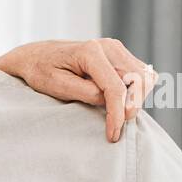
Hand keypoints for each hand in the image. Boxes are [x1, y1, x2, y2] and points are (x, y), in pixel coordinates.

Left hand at [0, 38, 157, 142]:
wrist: (37, 55)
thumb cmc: (41, 71)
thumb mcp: (57, 86)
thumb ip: (85, 93)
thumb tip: (109, 102)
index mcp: (90, 51)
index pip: (115, 88)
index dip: (117, 114)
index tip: (113, 134)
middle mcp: (108, 46)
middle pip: (138, 80)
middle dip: (132, 106)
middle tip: (115, 126)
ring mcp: (116, 49)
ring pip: (145, 77)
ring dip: (136, 99)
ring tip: (114, 114)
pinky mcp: (119, 55)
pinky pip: (140, 75)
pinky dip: (135, 91)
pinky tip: (116, 102)